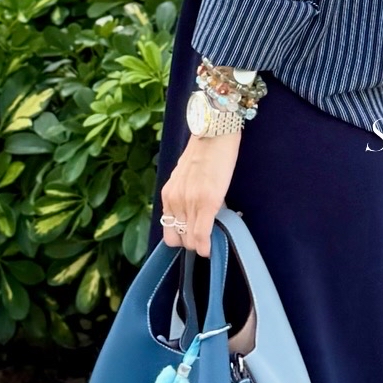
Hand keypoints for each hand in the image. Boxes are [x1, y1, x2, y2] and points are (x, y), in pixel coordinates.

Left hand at [159, 129, 240, 257]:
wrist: (213, 134)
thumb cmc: (204, 152)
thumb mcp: (185, 177)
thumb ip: (185, 195)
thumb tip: (195, 213)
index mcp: (168, 195)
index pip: (169, 231)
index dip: (182, 239)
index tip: (194, 239)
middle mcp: (174, 201)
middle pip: (178, 239)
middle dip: (191, 244)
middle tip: (204, 238)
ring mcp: (189, 202)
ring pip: (190, 240)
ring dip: (200, 245)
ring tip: (211, 239)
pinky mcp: (206, 202)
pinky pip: (202, 234)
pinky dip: (207, 246)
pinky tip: (211, 249)